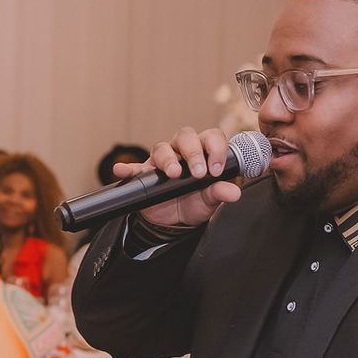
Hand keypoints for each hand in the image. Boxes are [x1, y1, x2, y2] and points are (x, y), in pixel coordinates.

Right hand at [117, 126, 243, 229]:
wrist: (173, 222)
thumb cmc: (194, 203)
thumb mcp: (209, 201)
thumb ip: (220, 193)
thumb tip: (234, 192)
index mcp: (202, 152)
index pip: (211, 137)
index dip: (216, 149)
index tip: (216, 169)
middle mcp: (181, 151)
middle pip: (185, 136)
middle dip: (193, 152)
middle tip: (197, 172)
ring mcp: (161, 160)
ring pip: (162, 148)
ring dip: (168, 159)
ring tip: (173, 173)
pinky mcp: (144, 174)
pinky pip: (133, 168)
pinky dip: (128, 168)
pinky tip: (123, 170)